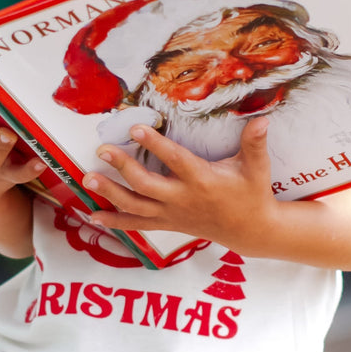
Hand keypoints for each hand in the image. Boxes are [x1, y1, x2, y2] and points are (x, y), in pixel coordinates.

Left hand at [83, 116, 276, 254]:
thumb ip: (254, 143)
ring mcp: (172, 214)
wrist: (250, 231)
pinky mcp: (167, 224)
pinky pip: (137, 225)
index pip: (174, 160)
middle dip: (123, 167)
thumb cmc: (251, 195)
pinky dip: (114, 221)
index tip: (135, 128)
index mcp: (202, 180)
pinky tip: (92, 214)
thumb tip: (262, 120)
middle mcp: (183, 199)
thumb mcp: (256, 168)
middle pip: (146, 184)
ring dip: (110, 192)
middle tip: (102, 150)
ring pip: (135, 206)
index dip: (155, 144)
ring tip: (88, 178)